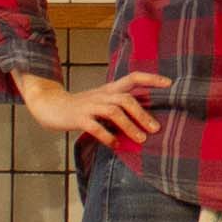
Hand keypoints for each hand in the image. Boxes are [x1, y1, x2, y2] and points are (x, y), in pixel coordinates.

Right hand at [16, 71, 169, 147]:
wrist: (51, 106)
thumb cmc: (82, 107)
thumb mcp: (102, 102)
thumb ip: (120, 107)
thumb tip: (145, 119)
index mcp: (110, 89)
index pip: (133, 77)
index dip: (151, 78)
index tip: (169, 84)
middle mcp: (102, 95)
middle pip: (126, 99)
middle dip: (142, 114)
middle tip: (155, 129)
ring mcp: (90, 106)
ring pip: (114, 112)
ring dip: (130, 126)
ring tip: (141, 139)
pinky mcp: (78, 118)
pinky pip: (95, 126)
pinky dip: (108, 136)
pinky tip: (116, 145)